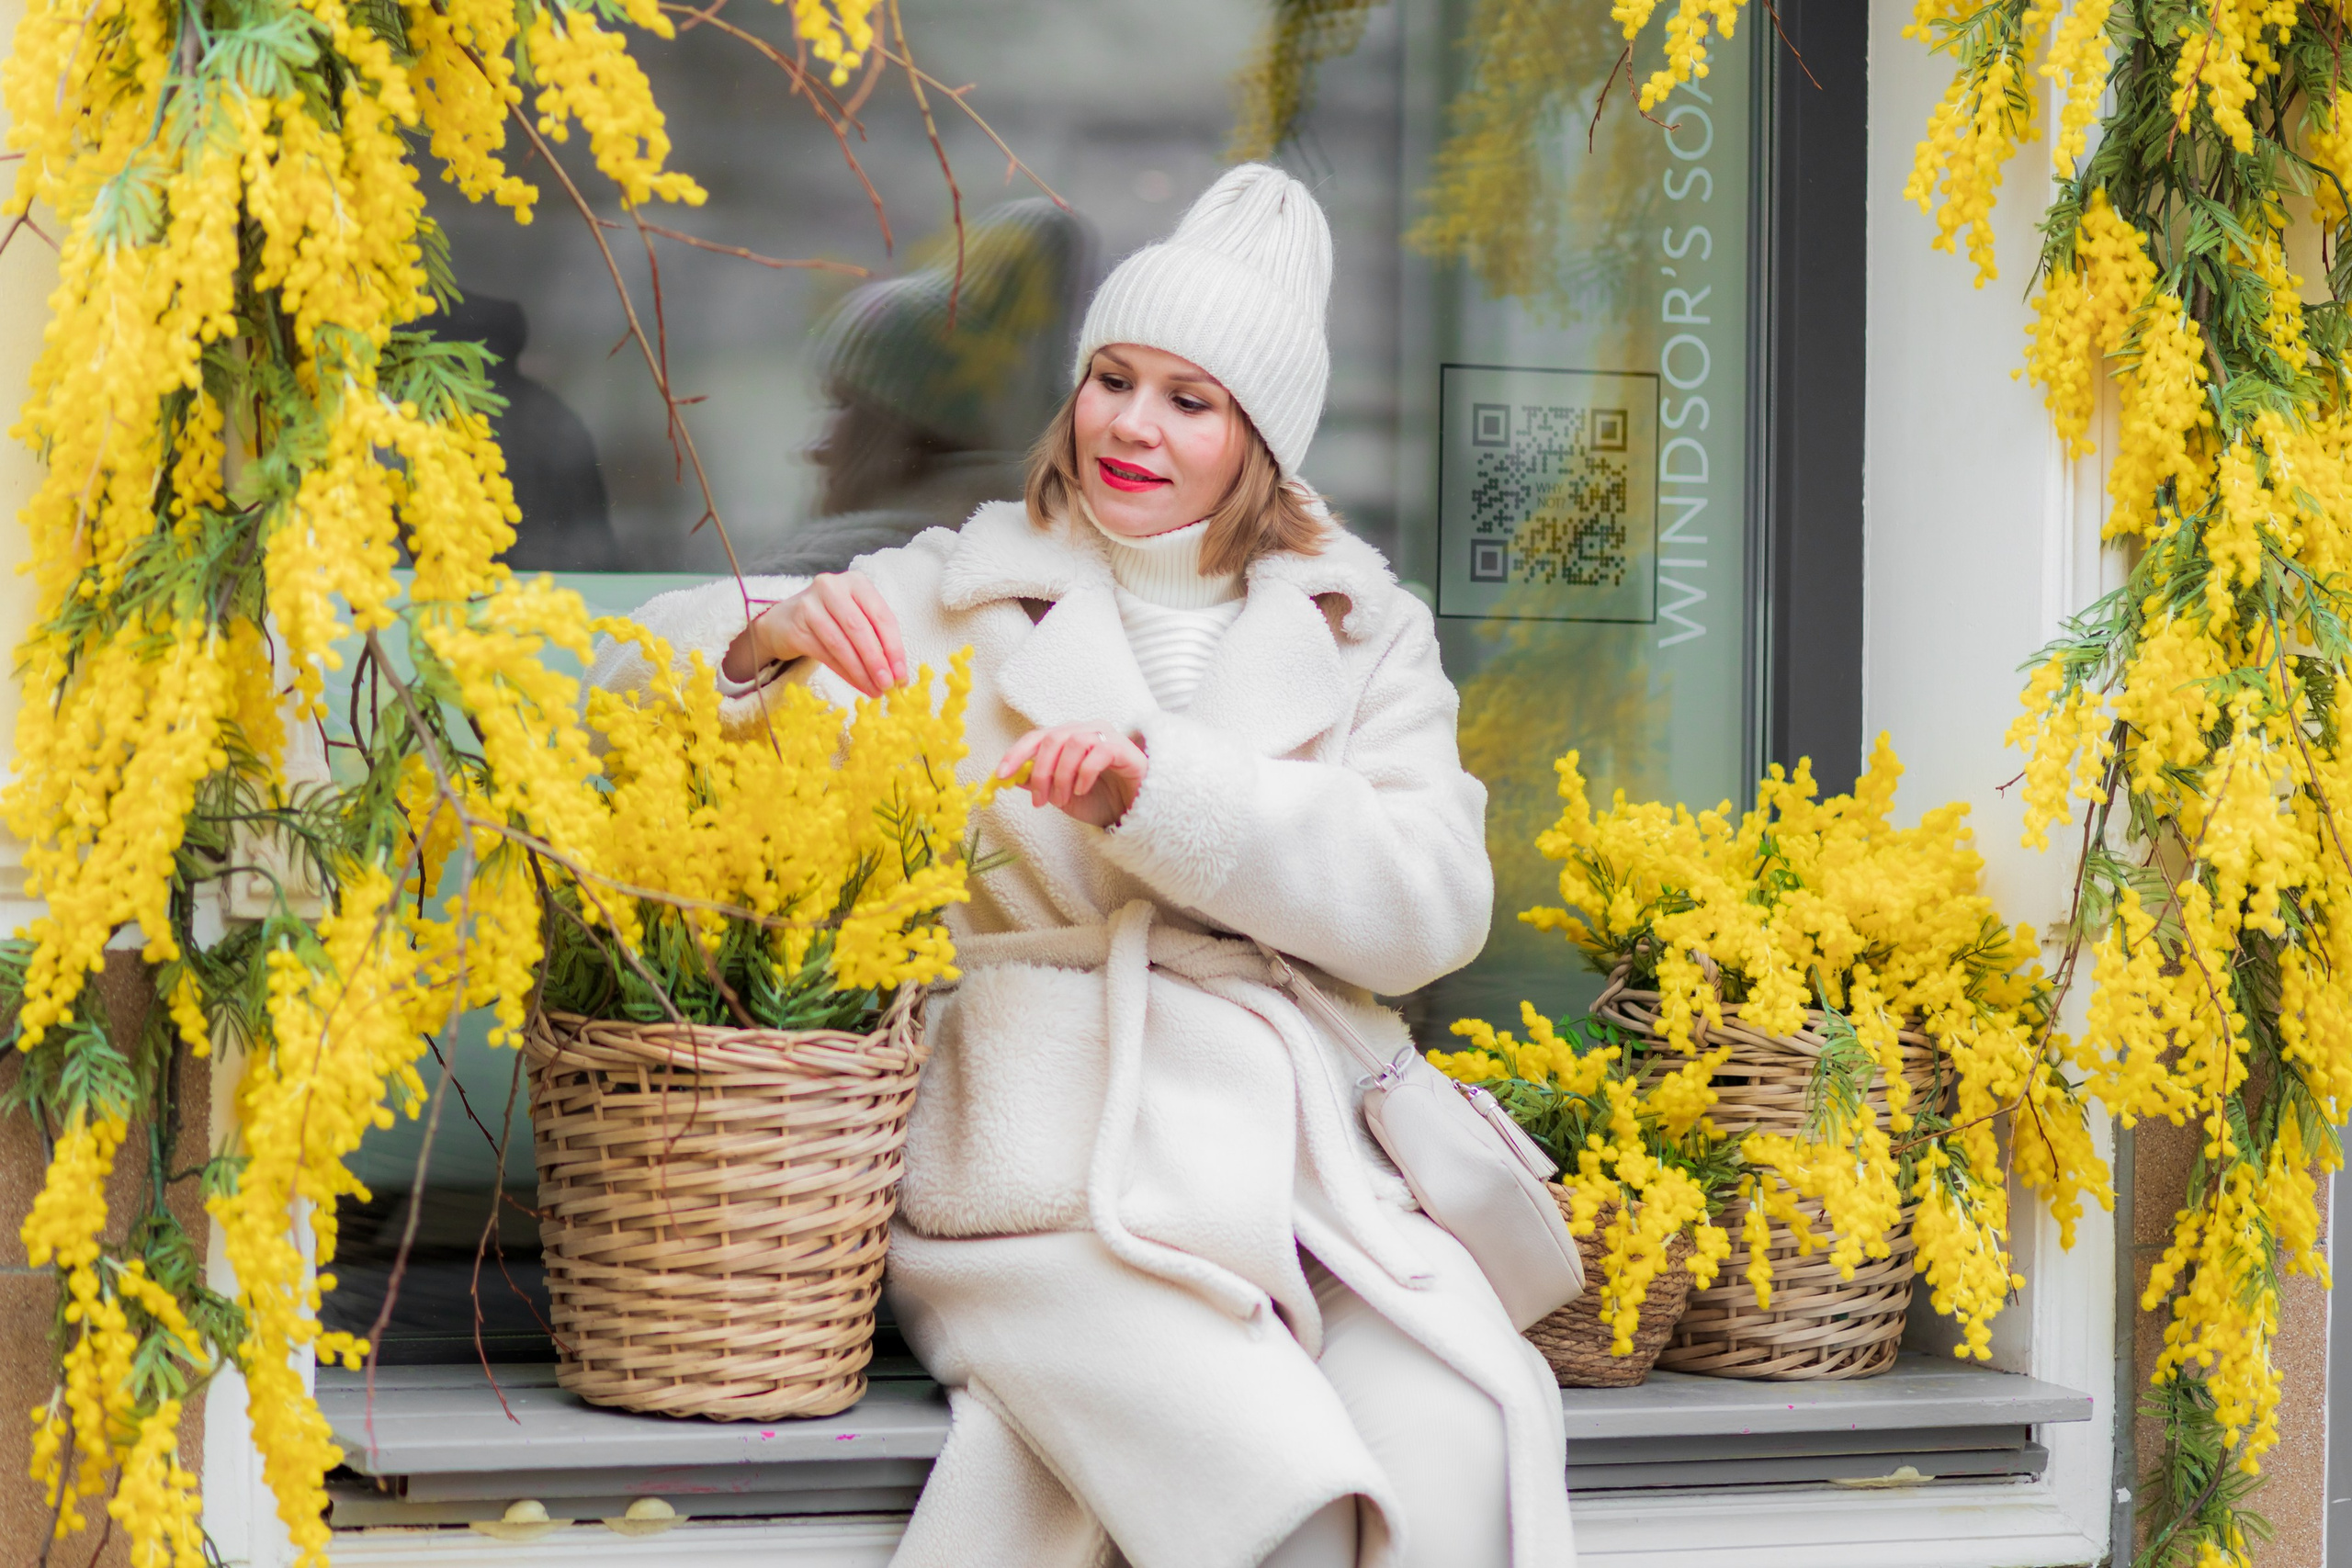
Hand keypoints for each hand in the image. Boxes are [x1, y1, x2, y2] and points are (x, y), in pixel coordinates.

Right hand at [722, 572, 906, 697]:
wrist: (784, 622)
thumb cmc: (831, 619)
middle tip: (888, 685)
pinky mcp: (796, 626)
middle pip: (860, 629)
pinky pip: (825, 654)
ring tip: (874, 690)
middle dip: (877, 661)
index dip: (894, 647)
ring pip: (841, 644)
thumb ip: (877, 638)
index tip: (901, 673)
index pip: (881, 616)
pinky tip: (857, 684)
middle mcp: (832, 587)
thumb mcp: (856, 618)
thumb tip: (897, 673)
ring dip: (861, 671)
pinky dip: (845, 673)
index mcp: (856, 582)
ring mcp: (810, 604)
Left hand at [998, 723, 1148, 828]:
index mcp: (1066, 737)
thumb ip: (1037, 783)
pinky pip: (1099, 753)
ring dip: (1063, 776)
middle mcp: (1084, 730)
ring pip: (1074, 744)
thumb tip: (1011, 778)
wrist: (1133, 810)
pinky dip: (1085, 773)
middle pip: (1052, 739)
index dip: (1015, 754)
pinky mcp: (1123, 748)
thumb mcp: (1061, 794)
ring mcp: (1105, 736)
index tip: (1000, 776)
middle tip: (1039, 801)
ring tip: (1064, 799)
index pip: (1036, 738)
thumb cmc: (1098, 797)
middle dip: (1040, 773)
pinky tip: (1083, 789)